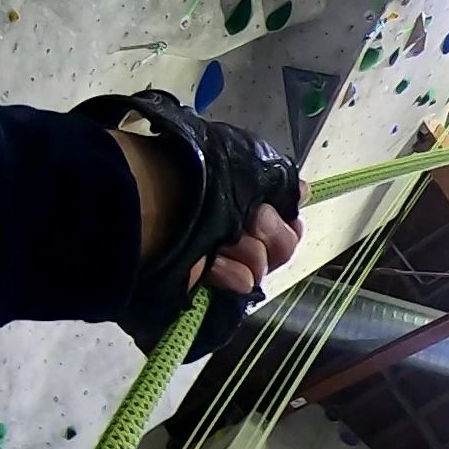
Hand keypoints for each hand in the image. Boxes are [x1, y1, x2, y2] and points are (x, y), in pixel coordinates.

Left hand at [83, 89, 301, 360]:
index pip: (284, 217)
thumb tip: (301, 192)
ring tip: (224, 245)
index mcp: (239, 200)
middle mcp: (232, 229)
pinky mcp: (206, 287)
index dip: (286, 217)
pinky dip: (233, 276)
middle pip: (282, 246)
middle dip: (272, 233)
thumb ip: (275, 179)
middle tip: (252, 221)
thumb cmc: (191, 176)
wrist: (147, 206)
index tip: (276, 208)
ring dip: (250, 254)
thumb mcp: (241, 162)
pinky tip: (212, 267)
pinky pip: (241, 287)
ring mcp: (220, 260)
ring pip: (264, 266)